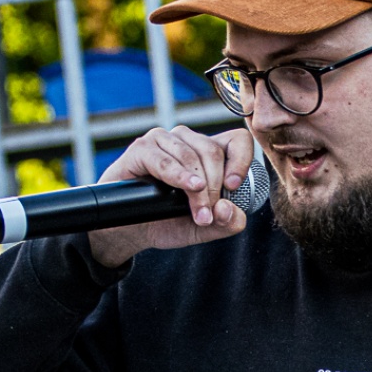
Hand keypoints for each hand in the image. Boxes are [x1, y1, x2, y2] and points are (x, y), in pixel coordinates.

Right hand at [85, 127, 256, 267]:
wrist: (131, 231)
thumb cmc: (169, 222)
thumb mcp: (205, 229)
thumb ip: (227, 223)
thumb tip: (228, 209)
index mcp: (209, 152)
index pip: (237, 141)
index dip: (240, 161)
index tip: (233, 187)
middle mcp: (188, 140)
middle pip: (214, 152)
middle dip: (214, 189)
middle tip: (207, 216)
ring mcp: (164, 141)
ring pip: (192, 157)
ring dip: (198, 191)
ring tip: (198, 215)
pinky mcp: (141, 148)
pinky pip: (164, 159)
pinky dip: (178, 175)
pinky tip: (188, 187)